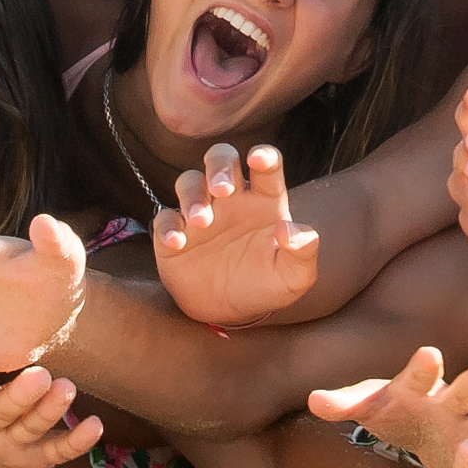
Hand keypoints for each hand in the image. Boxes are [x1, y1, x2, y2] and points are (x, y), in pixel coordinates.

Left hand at [0, 363, 101, 467]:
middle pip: (2, 405)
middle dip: (18, 393)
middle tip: (37, 374)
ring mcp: (9, 437)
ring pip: (32, 420)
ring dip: (50, 407)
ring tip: (68, 389)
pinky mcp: (30, 458)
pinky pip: (55, 450)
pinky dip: (75, 441)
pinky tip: (98, 428)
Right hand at [152, 142, 318, 325]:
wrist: (231, 311)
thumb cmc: (266, 285)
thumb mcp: (295, 277)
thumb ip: (303, 252)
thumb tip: (289, 229)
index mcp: (264, 199)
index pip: (266, 166)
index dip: (263, 156)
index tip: (258, 159)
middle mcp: (230, 198)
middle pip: (221, 158)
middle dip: (219, 166)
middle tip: (222, 189)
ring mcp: (200, 212)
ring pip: (189, 182)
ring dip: (193, 196)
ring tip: (201, 222)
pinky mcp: (174, 233)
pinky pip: (164, 218)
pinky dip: (167, 227)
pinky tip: (177, 243)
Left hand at [308, 347, 467, 467]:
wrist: (418, 428)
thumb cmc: (393, 412)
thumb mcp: (367, 409)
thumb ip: (344, 404)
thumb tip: (313, 400)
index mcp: (416, 390)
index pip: (416, 377)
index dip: (420, 369)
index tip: (428, 354)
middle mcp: (449, 402)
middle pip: (463, 389)